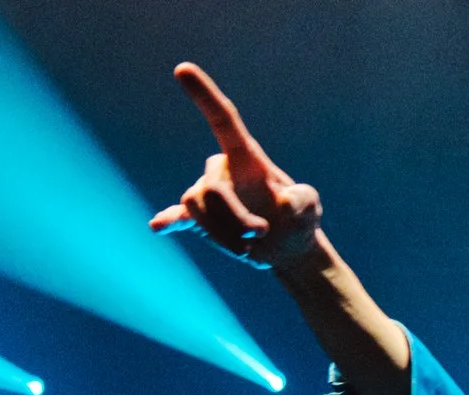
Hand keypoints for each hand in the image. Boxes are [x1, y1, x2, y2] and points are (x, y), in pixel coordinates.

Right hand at [149, 64, 322, 271]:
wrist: (288, 250)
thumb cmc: (299, 220)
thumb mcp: (309, 207)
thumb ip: (303, 201)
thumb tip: (283, 204)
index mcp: (246, 158)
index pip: (222, 119)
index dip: (203, 95)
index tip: (182, 69)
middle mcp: (223, 170)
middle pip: (212, 190)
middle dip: (235, 218)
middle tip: (260, 235)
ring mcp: (209, 195)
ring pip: (196, 207)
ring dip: (222, 233)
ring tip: (248, 248)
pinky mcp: (201, 220)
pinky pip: (180, 216)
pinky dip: (169, 220)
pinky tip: (159, 226)